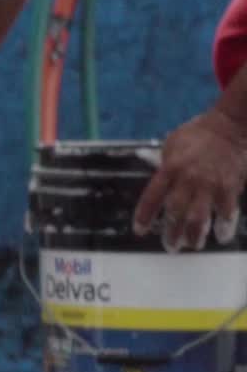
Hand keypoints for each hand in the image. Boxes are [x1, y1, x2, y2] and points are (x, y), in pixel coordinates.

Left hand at [134, 108, 246, 251]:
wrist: (229, 126)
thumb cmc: (197, 134)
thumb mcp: (171, 144)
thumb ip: (162, 164)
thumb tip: (153, 176)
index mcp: (170, 168)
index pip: (152, 197)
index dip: (144, 216)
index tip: (140, 230)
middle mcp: (188, 180)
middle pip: (175, 212)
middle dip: (171, 232)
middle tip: (170, 246)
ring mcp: (210, 185)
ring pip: (199, 217)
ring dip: (195, 235)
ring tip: (192, 245)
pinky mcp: (230, 187)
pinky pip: (226, 212)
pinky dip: (224, 226)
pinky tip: (222, 237)